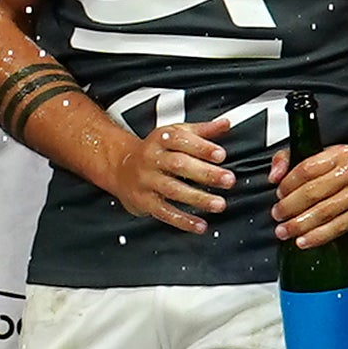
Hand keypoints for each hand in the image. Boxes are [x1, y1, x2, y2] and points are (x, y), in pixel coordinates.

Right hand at [103, 115, 235, 234]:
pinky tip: (199, 224)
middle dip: (205, 173)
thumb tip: (225, 123)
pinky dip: (183, 220)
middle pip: (178, 165)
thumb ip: (201, 130)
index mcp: (161, 140)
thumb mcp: (174, 134)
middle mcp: (152, 159)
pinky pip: (164, 211)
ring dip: (198, 198)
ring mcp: (146, 181)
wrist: (120, 168)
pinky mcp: (144, 201)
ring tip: (218, 203)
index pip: (180, 140)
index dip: (201, 147)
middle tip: (227, 179)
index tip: (220, 154)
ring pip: (172, 190)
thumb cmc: (154, 152)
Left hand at [269, 141, 347, 252]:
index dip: (288, 184)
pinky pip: (339, 227)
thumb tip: (274, 175)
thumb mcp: (320, 154)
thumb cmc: (344, 168)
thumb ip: (288, 159)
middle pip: (314, 192)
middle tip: (277, 215)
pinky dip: (319, 236)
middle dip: (290, 207)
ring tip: (285, 231)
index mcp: (339, 154)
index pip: (307, 169)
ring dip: (300, 225)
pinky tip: (304, 240)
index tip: (279, 194)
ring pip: (325, 212)